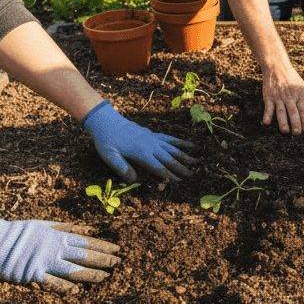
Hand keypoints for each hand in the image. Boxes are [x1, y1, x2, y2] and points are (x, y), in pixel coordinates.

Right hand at [0, 205, 120, 291]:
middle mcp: (56, 249)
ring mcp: (46, 262)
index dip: (104, 246)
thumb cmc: (19, 231)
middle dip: (104, 260)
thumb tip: (87, 230)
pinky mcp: (34, 275)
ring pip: (74, 270)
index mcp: (59, 236)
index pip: (87, 242)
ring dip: (91, 274)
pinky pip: (53, 283)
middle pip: (85, 256)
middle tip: (118, 263)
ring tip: (105, 277)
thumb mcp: (45, 224)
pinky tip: (78, 291)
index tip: (117, 249)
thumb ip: (66, 228)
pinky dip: (66, 287)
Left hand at [81, 100, 195, 181]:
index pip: (159, 167)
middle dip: (181, 168)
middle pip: (169, 158)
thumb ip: (122, 168)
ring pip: (173, 148)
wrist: (107, 121)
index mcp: (141, 153)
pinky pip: (169, 138)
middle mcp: (150, 145)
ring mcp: (153, 139)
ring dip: (185, 155)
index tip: (180, 182)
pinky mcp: (153, 134)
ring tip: (197, 161)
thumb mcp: (109, 156)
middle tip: (193, 175)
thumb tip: (135, 181)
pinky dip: (180, 142)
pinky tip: (190, 144)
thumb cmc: (107, 141)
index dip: (169, 175)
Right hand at [262, 63, 303, 133]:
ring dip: (283, 122)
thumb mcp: (302, 86)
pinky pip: (268, 107)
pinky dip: (267, 115)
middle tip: (297, 133)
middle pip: (293, 112)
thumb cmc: (291, 77)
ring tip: (286, 131)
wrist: (277, 66)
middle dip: (296, 124)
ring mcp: (279, 97)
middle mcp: (290, 96)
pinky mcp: (269, 96)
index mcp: (300, 94)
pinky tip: (266, 123)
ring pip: (281, 111)